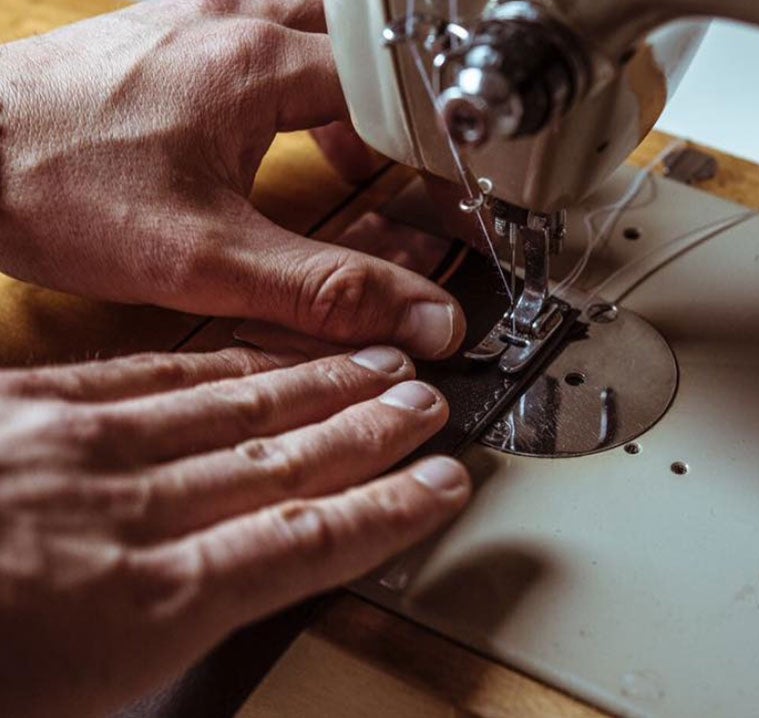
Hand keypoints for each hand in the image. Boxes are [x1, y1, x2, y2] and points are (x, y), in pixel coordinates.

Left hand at [0, 0, 464, 358]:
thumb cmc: (53, 186)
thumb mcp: (206, 257)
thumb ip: (324, 289)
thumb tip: (415, 314)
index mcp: (259, 63)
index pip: (395, 90)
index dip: (439, 149)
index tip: (457, 196)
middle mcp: (235, 23)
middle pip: (368, 42)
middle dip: (405, 108)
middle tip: (421, 167)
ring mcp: (202, 24)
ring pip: (322, 31)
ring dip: (357, 91)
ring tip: (368, 155)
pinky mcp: (175, 41)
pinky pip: (272, 41)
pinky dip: (306, 84)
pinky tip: (294, 129)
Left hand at [0, 345, 469, 716]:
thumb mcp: (67, 701)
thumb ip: (165, 650)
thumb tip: (238, 604)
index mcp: (138, 608)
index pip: (301, 544)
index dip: (384, 510)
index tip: (437, 484)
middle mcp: (122, 516)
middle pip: (280, 463)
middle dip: (365, 430)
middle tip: (424, 404)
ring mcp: (78, 447)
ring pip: (230, 408)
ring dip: (312, 386)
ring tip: (370, 367)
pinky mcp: (35, 404)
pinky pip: (153, 375)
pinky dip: (221, 366)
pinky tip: (259, 355)